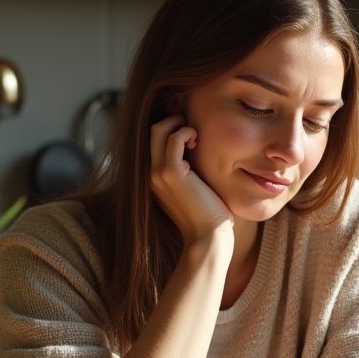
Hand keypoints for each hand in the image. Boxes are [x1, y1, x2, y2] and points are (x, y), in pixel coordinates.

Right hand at [149, 114, 232, 241]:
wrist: (207, 237)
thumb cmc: (207, 216)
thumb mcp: (194, 189)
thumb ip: (190, 172)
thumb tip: (198, 152)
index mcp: (154, 179)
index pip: (153, 143)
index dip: (168, 129)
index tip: (188, 130)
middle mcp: (151, 174)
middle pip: (152, 132)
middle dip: (172, 120)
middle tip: (191, 125)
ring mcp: (158, 173)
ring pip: (159, 130)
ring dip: (179, 124)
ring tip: (195, 135)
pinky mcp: (171, 172)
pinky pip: (174, 138)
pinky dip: (186, 132)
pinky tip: (198, 141)